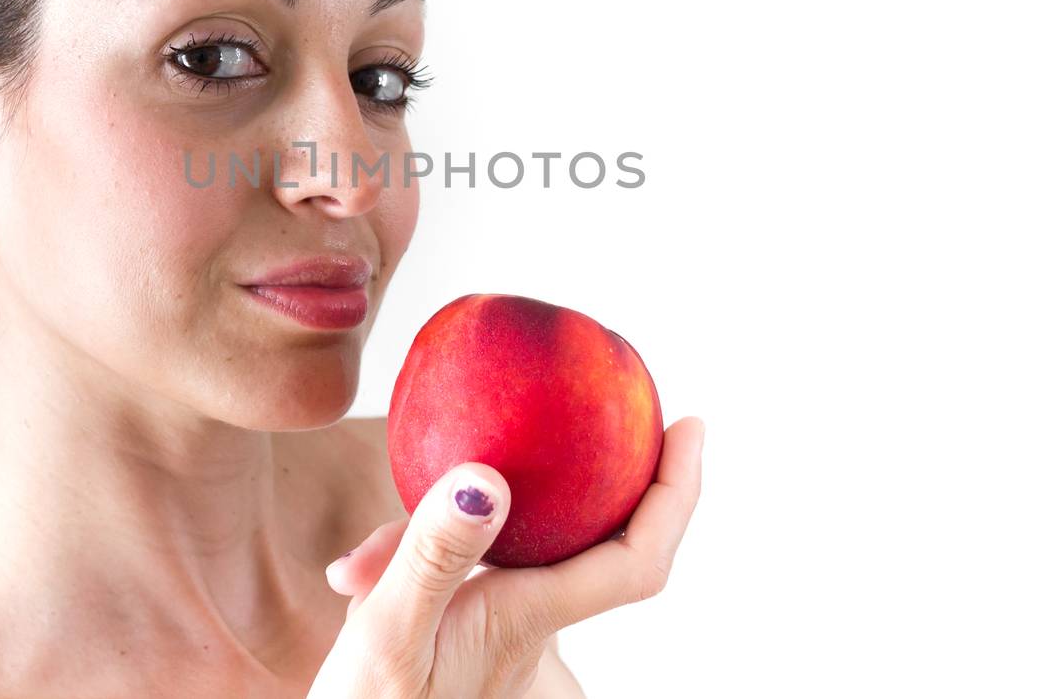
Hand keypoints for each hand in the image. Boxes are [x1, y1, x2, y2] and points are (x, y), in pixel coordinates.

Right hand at [306, 416, 704, 697]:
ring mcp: (498, 630)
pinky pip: (466, 570)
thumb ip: (434, 553)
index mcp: (526, 617)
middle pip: (599, 546)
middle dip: (617, 481)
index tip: (689, 427)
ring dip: (452, 525)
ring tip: (364, 563)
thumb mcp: (388, 634)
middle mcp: (528, 622)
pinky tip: (359, 572)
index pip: (633, 559)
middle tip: (616, 413)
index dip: (674, 493)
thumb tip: (487, 479)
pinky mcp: (464, 633)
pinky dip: (422, 552)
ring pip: (512, 551)